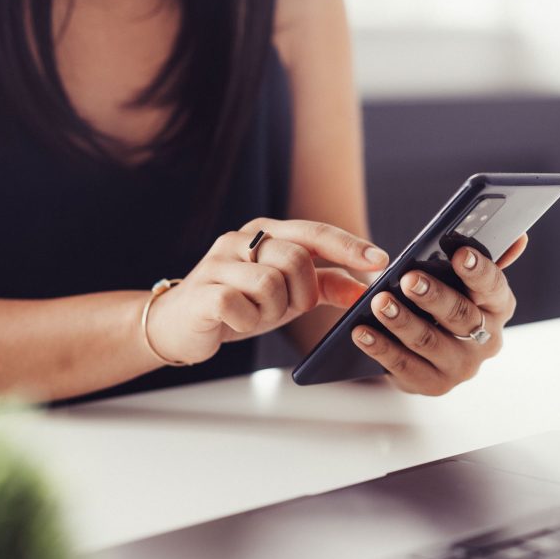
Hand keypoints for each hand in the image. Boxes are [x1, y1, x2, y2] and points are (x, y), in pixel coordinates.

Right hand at [147, 218, 388, 364]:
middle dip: (301, 294)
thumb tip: (364, 289)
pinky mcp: (203, 290)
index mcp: (265, 232)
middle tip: (288, 307)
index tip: (380, 261)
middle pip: (295, 259)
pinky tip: (236, 321)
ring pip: (270, 284)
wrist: (179, 326)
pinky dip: (248, 321)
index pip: (314, 232)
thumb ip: (324, 286)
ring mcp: (218, 262)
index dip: (348, 246)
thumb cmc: (237, 303)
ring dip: (272, 310)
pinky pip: (242, 305)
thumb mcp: (286, 294)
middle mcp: (241, 239)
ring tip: (255, 314)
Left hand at [351, 234, 527, 395]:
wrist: (428, 353)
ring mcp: (462, 367)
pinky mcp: (434, 386)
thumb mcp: (466, 282)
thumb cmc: (447, 303)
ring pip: (429, 341)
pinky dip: (381, 347)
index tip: (459, 254)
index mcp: (498, 307)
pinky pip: (403, 366)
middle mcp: (487, 340)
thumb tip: (520, 238)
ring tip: (378, 302)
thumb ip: (486, 258)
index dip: (478, 270)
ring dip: (402, 320)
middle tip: (408, 278)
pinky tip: (361, 332)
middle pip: (460, 316)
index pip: (494, 287)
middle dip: (433, 296)